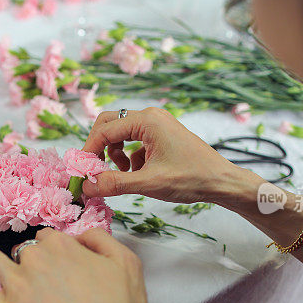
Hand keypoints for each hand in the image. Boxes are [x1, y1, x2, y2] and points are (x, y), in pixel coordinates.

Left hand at [0, 228, 164, 302]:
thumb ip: (101, 240)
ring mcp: (15, 284)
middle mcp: (36, 259)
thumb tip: (80, 236)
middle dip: (30, 259)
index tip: (58, 263)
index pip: (49, 238)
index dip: (54, 250)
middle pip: (25, 249)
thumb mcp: (127, 264)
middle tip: (38, 279)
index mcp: (64, 246)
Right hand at [82, 107, 257, 205]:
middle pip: (109, 125)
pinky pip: (134, 142)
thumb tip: (86, 186)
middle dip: (98, 148)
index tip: (80, 171)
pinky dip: (129, 158)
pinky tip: (139, 175)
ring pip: (121, 134)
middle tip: (94, 170)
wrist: (222, 182)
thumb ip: (114, 183)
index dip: (88, 151)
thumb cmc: (191, 179)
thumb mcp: (149, 183)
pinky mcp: (162, 136)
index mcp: (147, 120)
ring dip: (113, 154)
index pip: (104, 130)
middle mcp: (150, 116)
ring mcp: (157, 125)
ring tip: (121, 175)